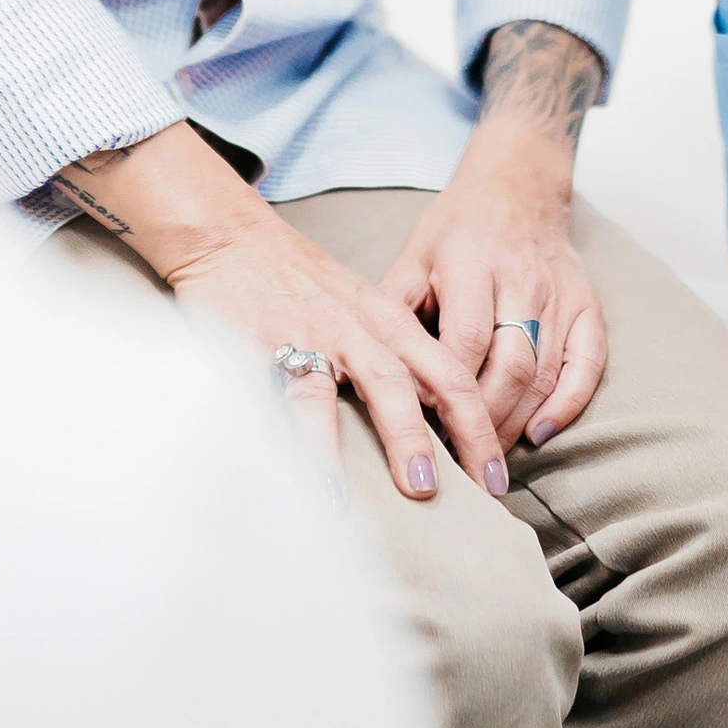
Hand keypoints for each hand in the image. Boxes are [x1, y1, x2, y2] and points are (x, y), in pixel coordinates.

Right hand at [163, 208, 510, 502]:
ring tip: (405, 490)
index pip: (448, 374)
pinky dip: (303, 442)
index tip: (498, 480)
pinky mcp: (260, 348)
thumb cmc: (299, 283)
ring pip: (356, 389)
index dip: (479, 426)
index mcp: (387, 322)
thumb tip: (432, 424)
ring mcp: (309, 338)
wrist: (229, 237)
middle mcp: (356, 330)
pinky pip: (284, 400)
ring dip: (387, 438)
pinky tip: (314, 481)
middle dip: (447, 436)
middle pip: (414, 383)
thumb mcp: (359, 309)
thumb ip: (393, 357)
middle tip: (469, 491)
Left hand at [380, 168, 607, 455]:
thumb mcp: (413, 256)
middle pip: (508, 367)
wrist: (517, 186)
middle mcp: (520, 278)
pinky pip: (588, 363)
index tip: (423, 431)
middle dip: (482, 423)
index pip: (464, 341)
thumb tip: (365, 370)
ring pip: (544, 373)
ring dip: (516, 424)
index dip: (445, 393)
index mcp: (470, 262)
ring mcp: (560, 293)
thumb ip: (392, 308)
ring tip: (487, 459)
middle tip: (456, 463)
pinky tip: (538, 433)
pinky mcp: (588, 304)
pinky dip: (567, 405)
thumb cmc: (456, 230)